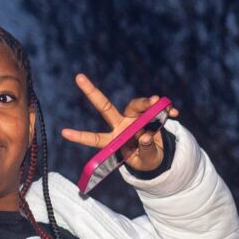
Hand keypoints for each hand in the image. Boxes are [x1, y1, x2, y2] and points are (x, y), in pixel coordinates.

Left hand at [60, 76, 175, 174]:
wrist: (160, 156)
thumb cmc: (146, 160)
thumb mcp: (146, 161)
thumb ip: (145, 150)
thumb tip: (145, 135)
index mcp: (116, 141)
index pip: (96, 139)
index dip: (81, 137)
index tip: (64, 133)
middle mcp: (121, 125)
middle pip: (106, 107)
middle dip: (92, 92)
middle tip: (78, 77)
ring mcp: (134, 118)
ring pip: (135, 105)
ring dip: (146, 102)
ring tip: (158, 102)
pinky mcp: (149, 114)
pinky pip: (156, 108)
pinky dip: (166, 109)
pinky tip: (174, 112)